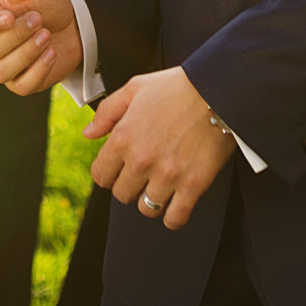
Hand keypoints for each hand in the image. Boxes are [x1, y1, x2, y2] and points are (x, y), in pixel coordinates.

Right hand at [0, 0, 80, 93]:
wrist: (74, 20)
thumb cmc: (44, 0)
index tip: (10, 16)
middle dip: (15, 36)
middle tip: (38, 19)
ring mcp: (4, 67)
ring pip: (0, 72)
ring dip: (26, 52)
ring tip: (47, 35)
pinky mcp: (23, 83)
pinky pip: (22, 87)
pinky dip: (38, 70)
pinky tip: (51, 52)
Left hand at [85, 67, 235, 230]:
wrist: (217, 91)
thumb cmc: (177, 87)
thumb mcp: (135, 88)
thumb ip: (107, 112)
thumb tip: (88, 134)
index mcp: (123, 137)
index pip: (101, 175)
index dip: (109, 173)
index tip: (119, 170)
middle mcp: (141, 160)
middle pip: (122, 195)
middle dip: (130, 186)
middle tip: (144, 176)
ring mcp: (166, 175)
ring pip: (147, 209)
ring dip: (152, 201)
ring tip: (161, 187)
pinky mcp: (192, 185)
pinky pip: (175, 218)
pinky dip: (173, 217)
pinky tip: (176, 205)